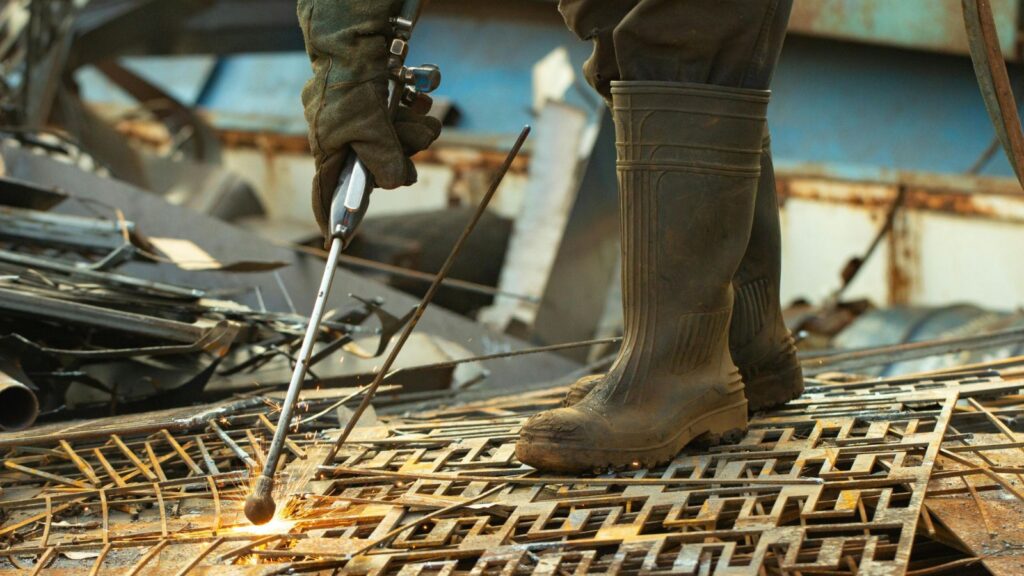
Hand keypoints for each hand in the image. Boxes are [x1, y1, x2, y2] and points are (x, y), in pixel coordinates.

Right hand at [299, 0, 441, 238]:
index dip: (332, 215)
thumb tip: (393, 184)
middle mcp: (342, 132)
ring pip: (395, 139)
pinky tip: (420, 96)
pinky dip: (415, 109)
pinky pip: (401, 115)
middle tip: (419, 135)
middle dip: (404, 152)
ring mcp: (359, 115)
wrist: (355, 27)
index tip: (336, 241)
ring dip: (416, 128)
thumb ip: (381, 159)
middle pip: (377, 164)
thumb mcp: (367, 125)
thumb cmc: (349, 76)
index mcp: (328, 144)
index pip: (326, 190)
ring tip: (422, 110)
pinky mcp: (376, 97)